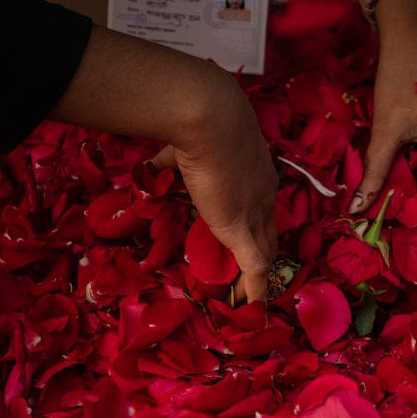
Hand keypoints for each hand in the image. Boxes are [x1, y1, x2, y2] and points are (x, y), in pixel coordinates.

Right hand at [49, 27, 277, 301]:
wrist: (207, 115)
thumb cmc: (195, 119)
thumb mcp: (186, 143)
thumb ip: (171, 159)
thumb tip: (149, 165)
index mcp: (255, 168)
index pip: (259, 200)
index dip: (256, 218)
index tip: (249, 229)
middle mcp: (262, 189)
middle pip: (267, 227)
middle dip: (262, 246)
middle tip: (257, 267)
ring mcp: (255, 209)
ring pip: (263, 247)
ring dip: (258, 269)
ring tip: (256, 287)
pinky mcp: (241, 225)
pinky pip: (253, 264)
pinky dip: (254, 284)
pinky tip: (256, 302)